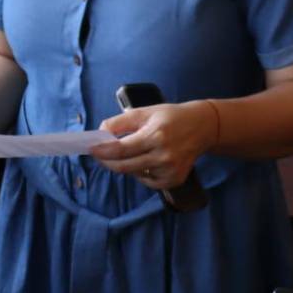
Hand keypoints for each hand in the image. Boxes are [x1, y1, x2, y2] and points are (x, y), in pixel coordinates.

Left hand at [91, 100, 219, 190]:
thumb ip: (120, 122)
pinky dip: (139, 171)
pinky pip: (145, 180)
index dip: (102, 151)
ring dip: (124, 164)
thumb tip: (100, 134)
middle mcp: (163, 156)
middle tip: (99, 155)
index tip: (90, 149)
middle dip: (107, 161)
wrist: (202, 127)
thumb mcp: (145, 112)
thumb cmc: (170, 117)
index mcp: (155, 135)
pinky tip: (147, 159)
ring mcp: (169, 171)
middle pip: (123, 166)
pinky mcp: (173, 180)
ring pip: (133, 174)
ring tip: (129, 151)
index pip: (120, 150)